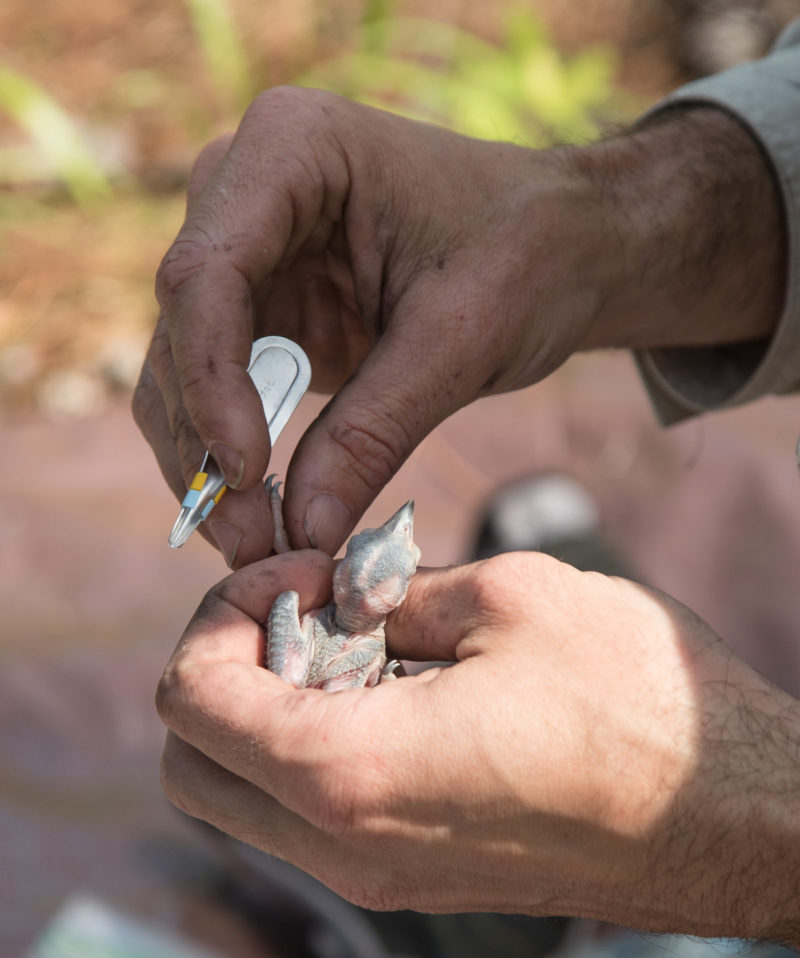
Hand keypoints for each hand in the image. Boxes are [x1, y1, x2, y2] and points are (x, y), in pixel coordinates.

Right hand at [133, 90, 783, 566]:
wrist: (566, 248)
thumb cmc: (530, 255)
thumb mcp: (460, 341)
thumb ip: (374, 430)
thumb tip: (301, 531)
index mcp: (292, 151)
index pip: (206, 273)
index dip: (211, 381)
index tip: (246, 473)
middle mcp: (247, 193)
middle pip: (183, 329)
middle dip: (205, 440)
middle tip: (247, 539)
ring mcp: (252, 254)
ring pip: (186, 370)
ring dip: (208, 460)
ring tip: (255, 541)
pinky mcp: (267, 310)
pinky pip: (221, 389)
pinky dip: (234, 451)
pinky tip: (266, 508)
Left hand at [157, 550, 799, 941]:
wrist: (734, 816)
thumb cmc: (636, 703)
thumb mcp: (506, 599)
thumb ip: (392, 594)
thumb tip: (339, 596)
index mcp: (351, 774)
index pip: (189, 699)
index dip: (225, 612)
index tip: (305, 574)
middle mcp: (344, 847)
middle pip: (192, 761)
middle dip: (227, 660)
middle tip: (310, 604)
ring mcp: (376, 876)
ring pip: (244, 794)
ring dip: (269, 703)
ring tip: (358, 640)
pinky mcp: (412, 878)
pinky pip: (310, 814)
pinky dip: (314, 741)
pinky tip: (392, 686)